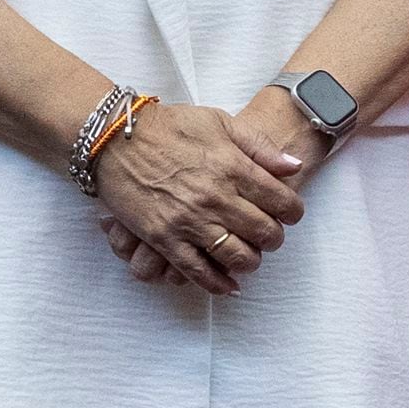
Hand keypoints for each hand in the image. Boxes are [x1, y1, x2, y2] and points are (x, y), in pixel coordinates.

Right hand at [93, 99, 302, 294]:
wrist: (115, 137)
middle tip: (270, 235)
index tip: (290, 214)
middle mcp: (215, 197)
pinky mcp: (164, 238)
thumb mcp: (219, 122)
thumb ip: (260, 145)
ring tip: (249, 256)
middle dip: (274, 238)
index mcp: (233, 167)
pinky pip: (197, 271)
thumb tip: (293, 166)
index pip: (281, 201)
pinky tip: (229, 285)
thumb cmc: (169, 125)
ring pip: (236, 256)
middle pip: (264, 232)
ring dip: (250, 261)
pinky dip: (217, 283)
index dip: (293, 212)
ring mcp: (189, 221)